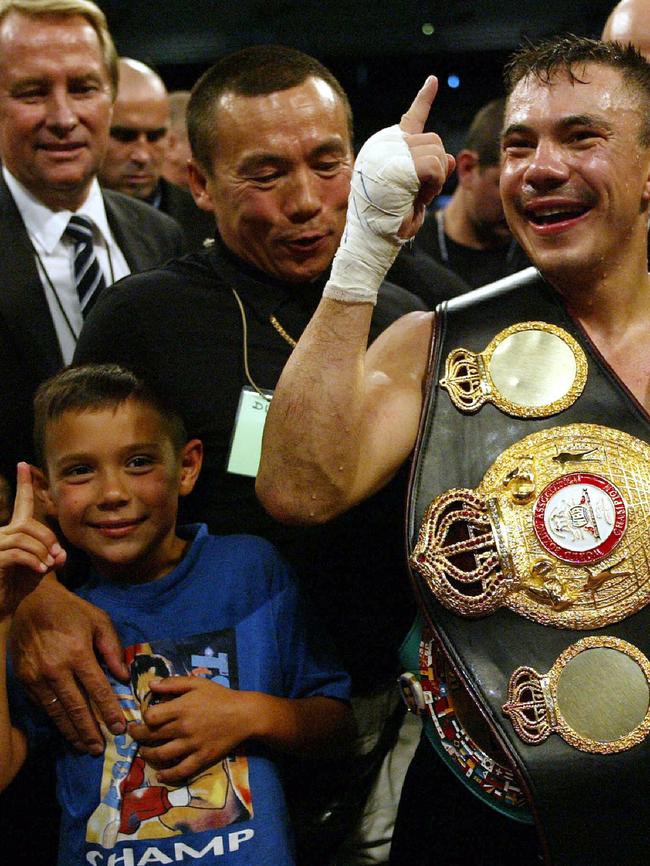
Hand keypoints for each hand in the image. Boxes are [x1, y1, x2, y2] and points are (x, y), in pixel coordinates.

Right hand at [0, 462, 64, 616]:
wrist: (0, 607)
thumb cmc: (18, 584)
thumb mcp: (40, 567)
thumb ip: (52, 556)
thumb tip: (60, 554)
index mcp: (13, 531)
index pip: (21, 504)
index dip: (23, 484)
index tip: (23, 464)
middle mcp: (1, 534)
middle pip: (30, 524)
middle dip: (48, 540)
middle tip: (56, 558)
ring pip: (25, 538)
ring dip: (42, 552)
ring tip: (46, 566)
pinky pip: (18, 553)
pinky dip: (34, 560)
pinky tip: (40, 570)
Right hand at [11, 576, 127, 753]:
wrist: (32, 602)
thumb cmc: (71, 611)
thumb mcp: (99, 621)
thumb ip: (113, 649)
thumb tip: (123, 677)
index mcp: (78, 653)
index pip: (98, 690)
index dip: (109, 712)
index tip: (120, 729)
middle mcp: (55, 669)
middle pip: (76, 708)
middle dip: (90, 731)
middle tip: (100, 748)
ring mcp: (36, 676)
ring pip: (57, 712)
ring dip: (72, 732)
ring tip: (84, 746)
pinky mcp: (24, 679)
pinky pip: (42, 705)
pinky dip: (55, 719)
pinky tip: (65, 728)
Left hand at [130, 677, 253, 784]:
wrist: (244, 715)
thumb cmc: (220, 696)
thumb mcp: (197, 683)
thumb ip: (173, 683)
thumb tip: (150, 684)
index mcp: (181, 708)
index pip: (150, 717)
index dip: (144, 717)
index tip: (145, 717)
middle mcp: (183, 728)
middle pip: (151, 736)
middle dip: (138, 736)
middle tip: (134, 734)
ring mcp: (191, 745)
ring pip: (160, 755)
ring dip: (147, 755)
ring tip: (144, 751)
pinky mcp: (201, 759)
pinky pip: (180, 771)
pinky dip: (167, 775)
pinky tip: (160, 774)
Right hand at [398, 75, 455, 238]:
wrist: (372, 239)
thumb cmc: (390, 222)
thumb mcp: (416, 193)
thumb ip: (432, 171)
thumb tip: (451, 158)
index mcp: (384, 148)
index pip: (411, 120)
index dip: (424, 100)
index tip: (434, 82)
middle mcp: (383, 144)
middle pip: (433, 140)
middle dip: (435, 169)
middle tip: (418, 193)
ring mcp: (389, 151)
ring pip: (437, 152)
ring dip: (435, 179)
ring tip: (416, 196)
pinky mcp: (398, 164)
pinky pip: (435, 166)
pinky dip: (434, 184)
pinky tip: (419, 196)